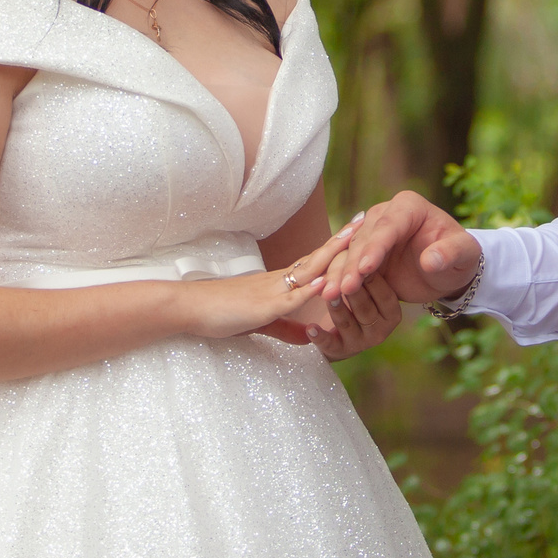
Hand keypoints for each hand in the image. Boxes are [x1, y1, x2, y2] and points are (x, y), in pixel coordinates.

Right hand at [176, 228, 347, 340]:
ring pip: (308, 272)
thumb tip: (306, 335)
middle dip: (343, 242)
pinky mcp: (262, 308)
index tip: (357, 231)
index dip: (336, 248)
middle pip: (317, 257)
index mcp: (279, 282)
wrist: (189, 308)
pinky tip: (326, 283)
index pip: (314, 262)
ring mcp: (271, 291)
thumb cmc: (220, 313)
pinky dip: (309, 291)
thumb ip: (284, 326)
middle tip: (367, 221)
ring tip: (356, 241)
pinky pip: (290, 298)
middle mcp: (279, 280)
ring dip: (333, 257)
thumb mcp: (259, 321)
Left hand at [261, 263, 405, 359]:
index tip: (361, 263)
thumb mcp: (366, 271)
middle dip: (351, 290)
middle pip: (364, 305)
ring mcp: (361, 341)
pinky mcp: (341, 351)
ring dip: (336, 308)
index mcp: (392, 308)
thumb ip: (366, 255)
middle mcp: (381, 327)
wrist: (340, 324)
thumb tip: (361, 217)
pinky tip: (310, 328)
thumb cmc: (357, 287)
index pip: (382, 290)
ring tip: (325, 294)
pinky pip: (332, 345)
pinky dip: (321, 337)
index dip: (370, 275)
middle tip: (341, 278)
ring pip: (347, 322)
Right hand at [324, 190, 481, 308]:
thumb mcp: (465, 255)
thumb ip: (450, 253)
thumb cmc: (460, 258)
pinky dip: (337, 279)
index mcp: (409, 207)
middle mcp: (385, 215)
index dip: (376, 247)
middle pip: (363, 239)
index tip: (366, 268)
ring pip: (349, 252)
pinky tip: (329, 296)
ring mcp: (370, 234)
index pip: (389, 226)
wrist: (447, 271)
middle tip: (344, 289)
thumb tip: (431, 260)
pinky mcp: (362, 254)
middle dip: (353, 265)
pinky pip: (346, 265)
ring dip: (339, 274)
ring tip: (330, 295)